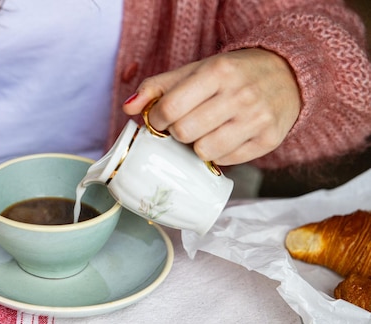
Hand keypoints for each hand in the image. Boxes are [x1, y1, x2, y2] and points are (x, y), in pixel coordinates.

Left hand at [123, 48, 300, 164]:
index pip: (170, 108)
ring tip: (204, 132)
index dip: (157, 119)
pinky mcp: (268, 140)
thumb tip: (128, 107)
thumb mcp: (195, 70)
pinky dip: (219, 153)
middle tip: (184, 125)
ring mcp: (257, 119)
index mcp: (218, 71)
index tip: (161, 118)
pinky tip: (224, 138)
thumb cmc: (232, 74)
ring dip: (197, 146)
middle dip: (177, 133)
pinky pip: (227, 161)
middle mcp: (240, 95)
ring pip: (204, 151)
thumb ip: (157, 87)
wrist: (288, 74)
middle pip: (185, 133)